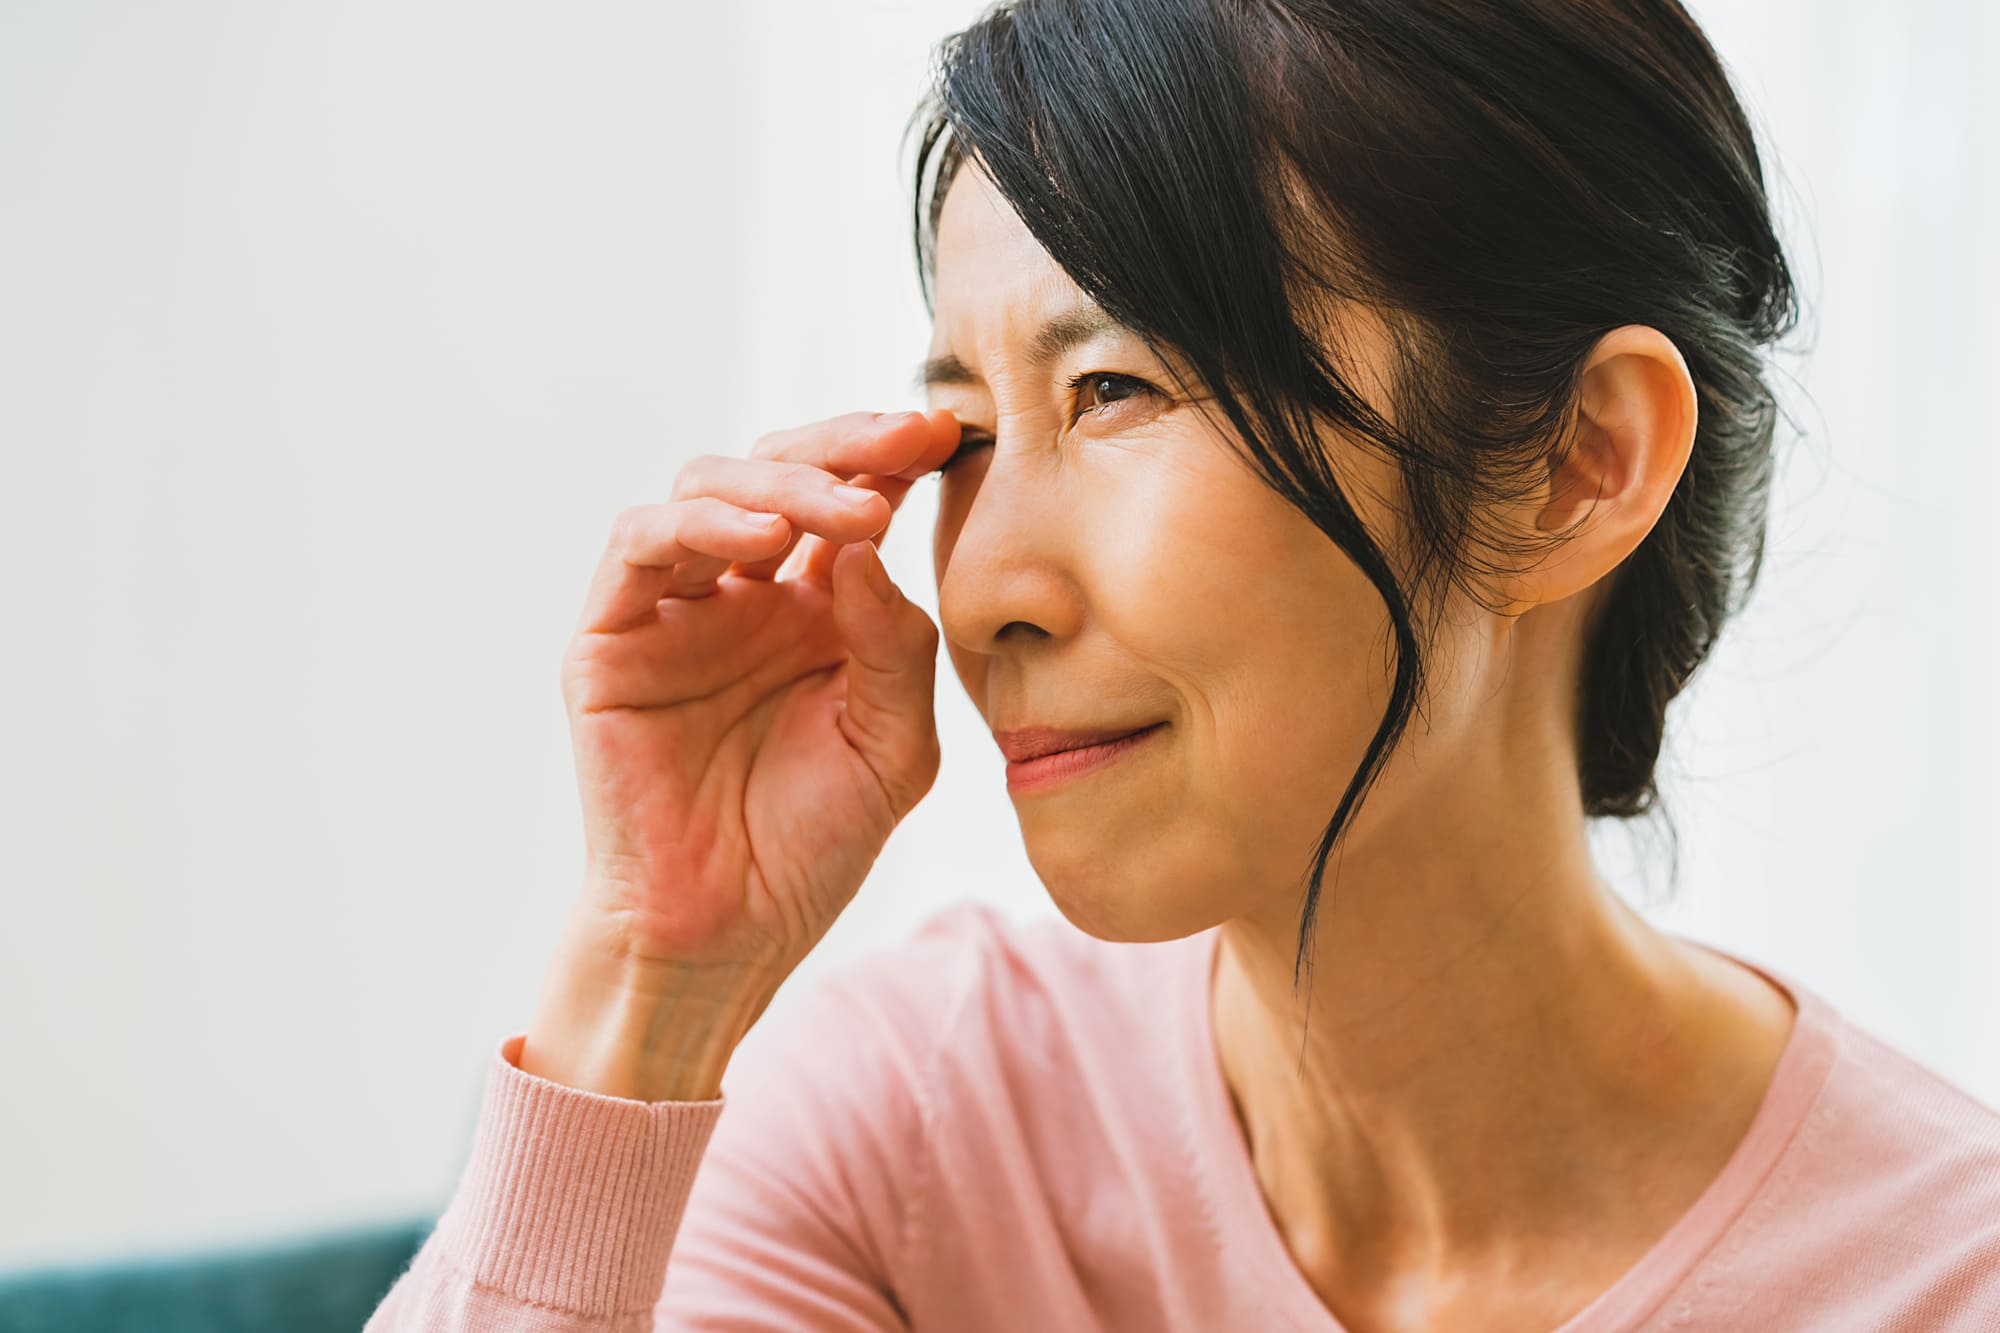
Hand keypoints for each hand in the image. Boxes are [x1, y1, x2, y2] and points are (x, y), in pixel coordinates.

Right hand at [557, 409, 961, 990]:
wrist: (727, 934)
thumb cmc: (810, 846)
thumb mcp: (892, 745)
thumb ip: (893, 646)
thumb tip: (865, 542)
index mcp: (816, 610)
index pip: (850, 501)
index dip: (892, 458)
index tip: (948, 431)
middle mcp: (743, 595)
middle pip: (780, 469)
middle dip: (846, 444)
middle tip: (906, 440)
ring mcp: (675, 610)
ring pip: (707, 487)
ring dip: (781, 480)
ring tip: (849, 510)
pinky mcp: (611, 639)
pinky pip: (639, 548)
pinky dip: (698, 525)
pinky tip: (762, 540)